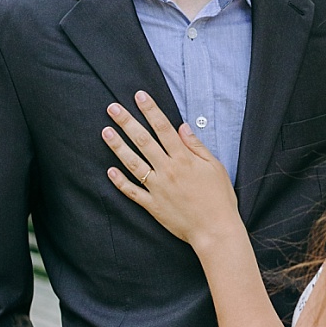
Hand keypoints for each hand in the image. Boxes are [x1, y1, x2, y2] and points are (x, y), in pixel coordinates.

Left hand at [103, 91, 239, 249]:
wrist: (215, 230)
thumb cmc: (220, 198)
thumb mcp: (215, 168)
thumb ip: (197, 147)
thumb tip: (183, 127)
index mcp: (184, 160)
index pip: (164, 128)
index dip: (151, 111)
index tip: (139, 96)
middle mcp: (168, 171)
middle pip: (144, 141)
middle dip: (127, 122)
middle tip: (112, 108)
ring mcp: (157, 188)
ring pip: (133, 163)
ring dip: (118, 147)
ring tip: (105, 132)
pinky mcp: (152, 205)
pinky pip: (132, 191)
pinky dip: (120, 181)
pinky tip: (110, 170)